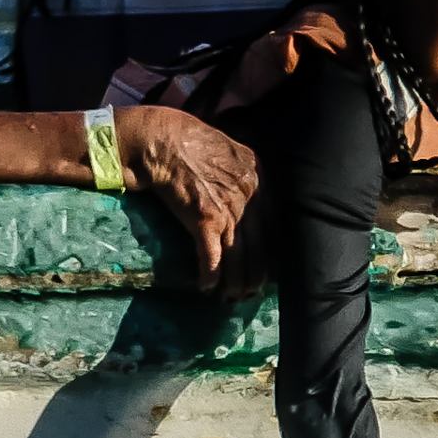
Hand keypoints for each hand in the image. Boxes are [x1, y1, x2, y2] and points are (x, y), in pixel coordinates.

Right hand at [116, 106, 259, 292]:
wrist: (163, 140)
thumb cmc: (190, 141)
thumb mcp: (232, 150)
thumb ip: (245, 174)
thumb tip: (248, 194)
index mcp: (259, 179)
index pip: (274, 225)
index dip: (272, 252)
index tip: (268, 268)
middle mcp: (250, 196)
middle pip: (260, 246)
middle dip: (256, 275)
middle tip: (250, 293)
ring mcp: (228, 209)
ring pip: (239, 256)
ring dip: (235, 282)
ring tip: (231, 298)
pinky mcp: (204, 219)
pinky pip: (211, 256)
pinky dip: (210, 275)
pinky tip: (206, 287)